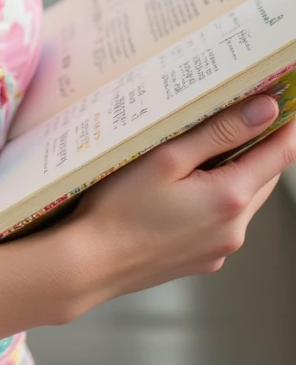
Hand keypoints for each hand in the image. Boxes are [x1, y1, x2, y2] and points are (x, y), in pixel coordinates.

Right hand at [63, 93, 295, 310]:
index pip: (279, 153)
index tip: (287, 101)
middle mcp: (234, 228)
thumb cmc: (118, 210)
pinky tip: (181, 190)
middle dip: (257, 146)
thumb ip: (219, 132)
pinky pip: (222, 221)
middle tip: (239, 114)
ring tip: (200, 151)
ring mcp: (220, 248)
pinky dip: (214, 200)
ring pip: (243, 199)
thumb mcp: (166, 158)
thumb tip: (265, 110)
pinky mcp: (203, 260)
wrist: (90, 264)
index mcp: (229, 197)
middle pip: (263, 176)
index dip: (288, 124)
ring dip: (234, 174)